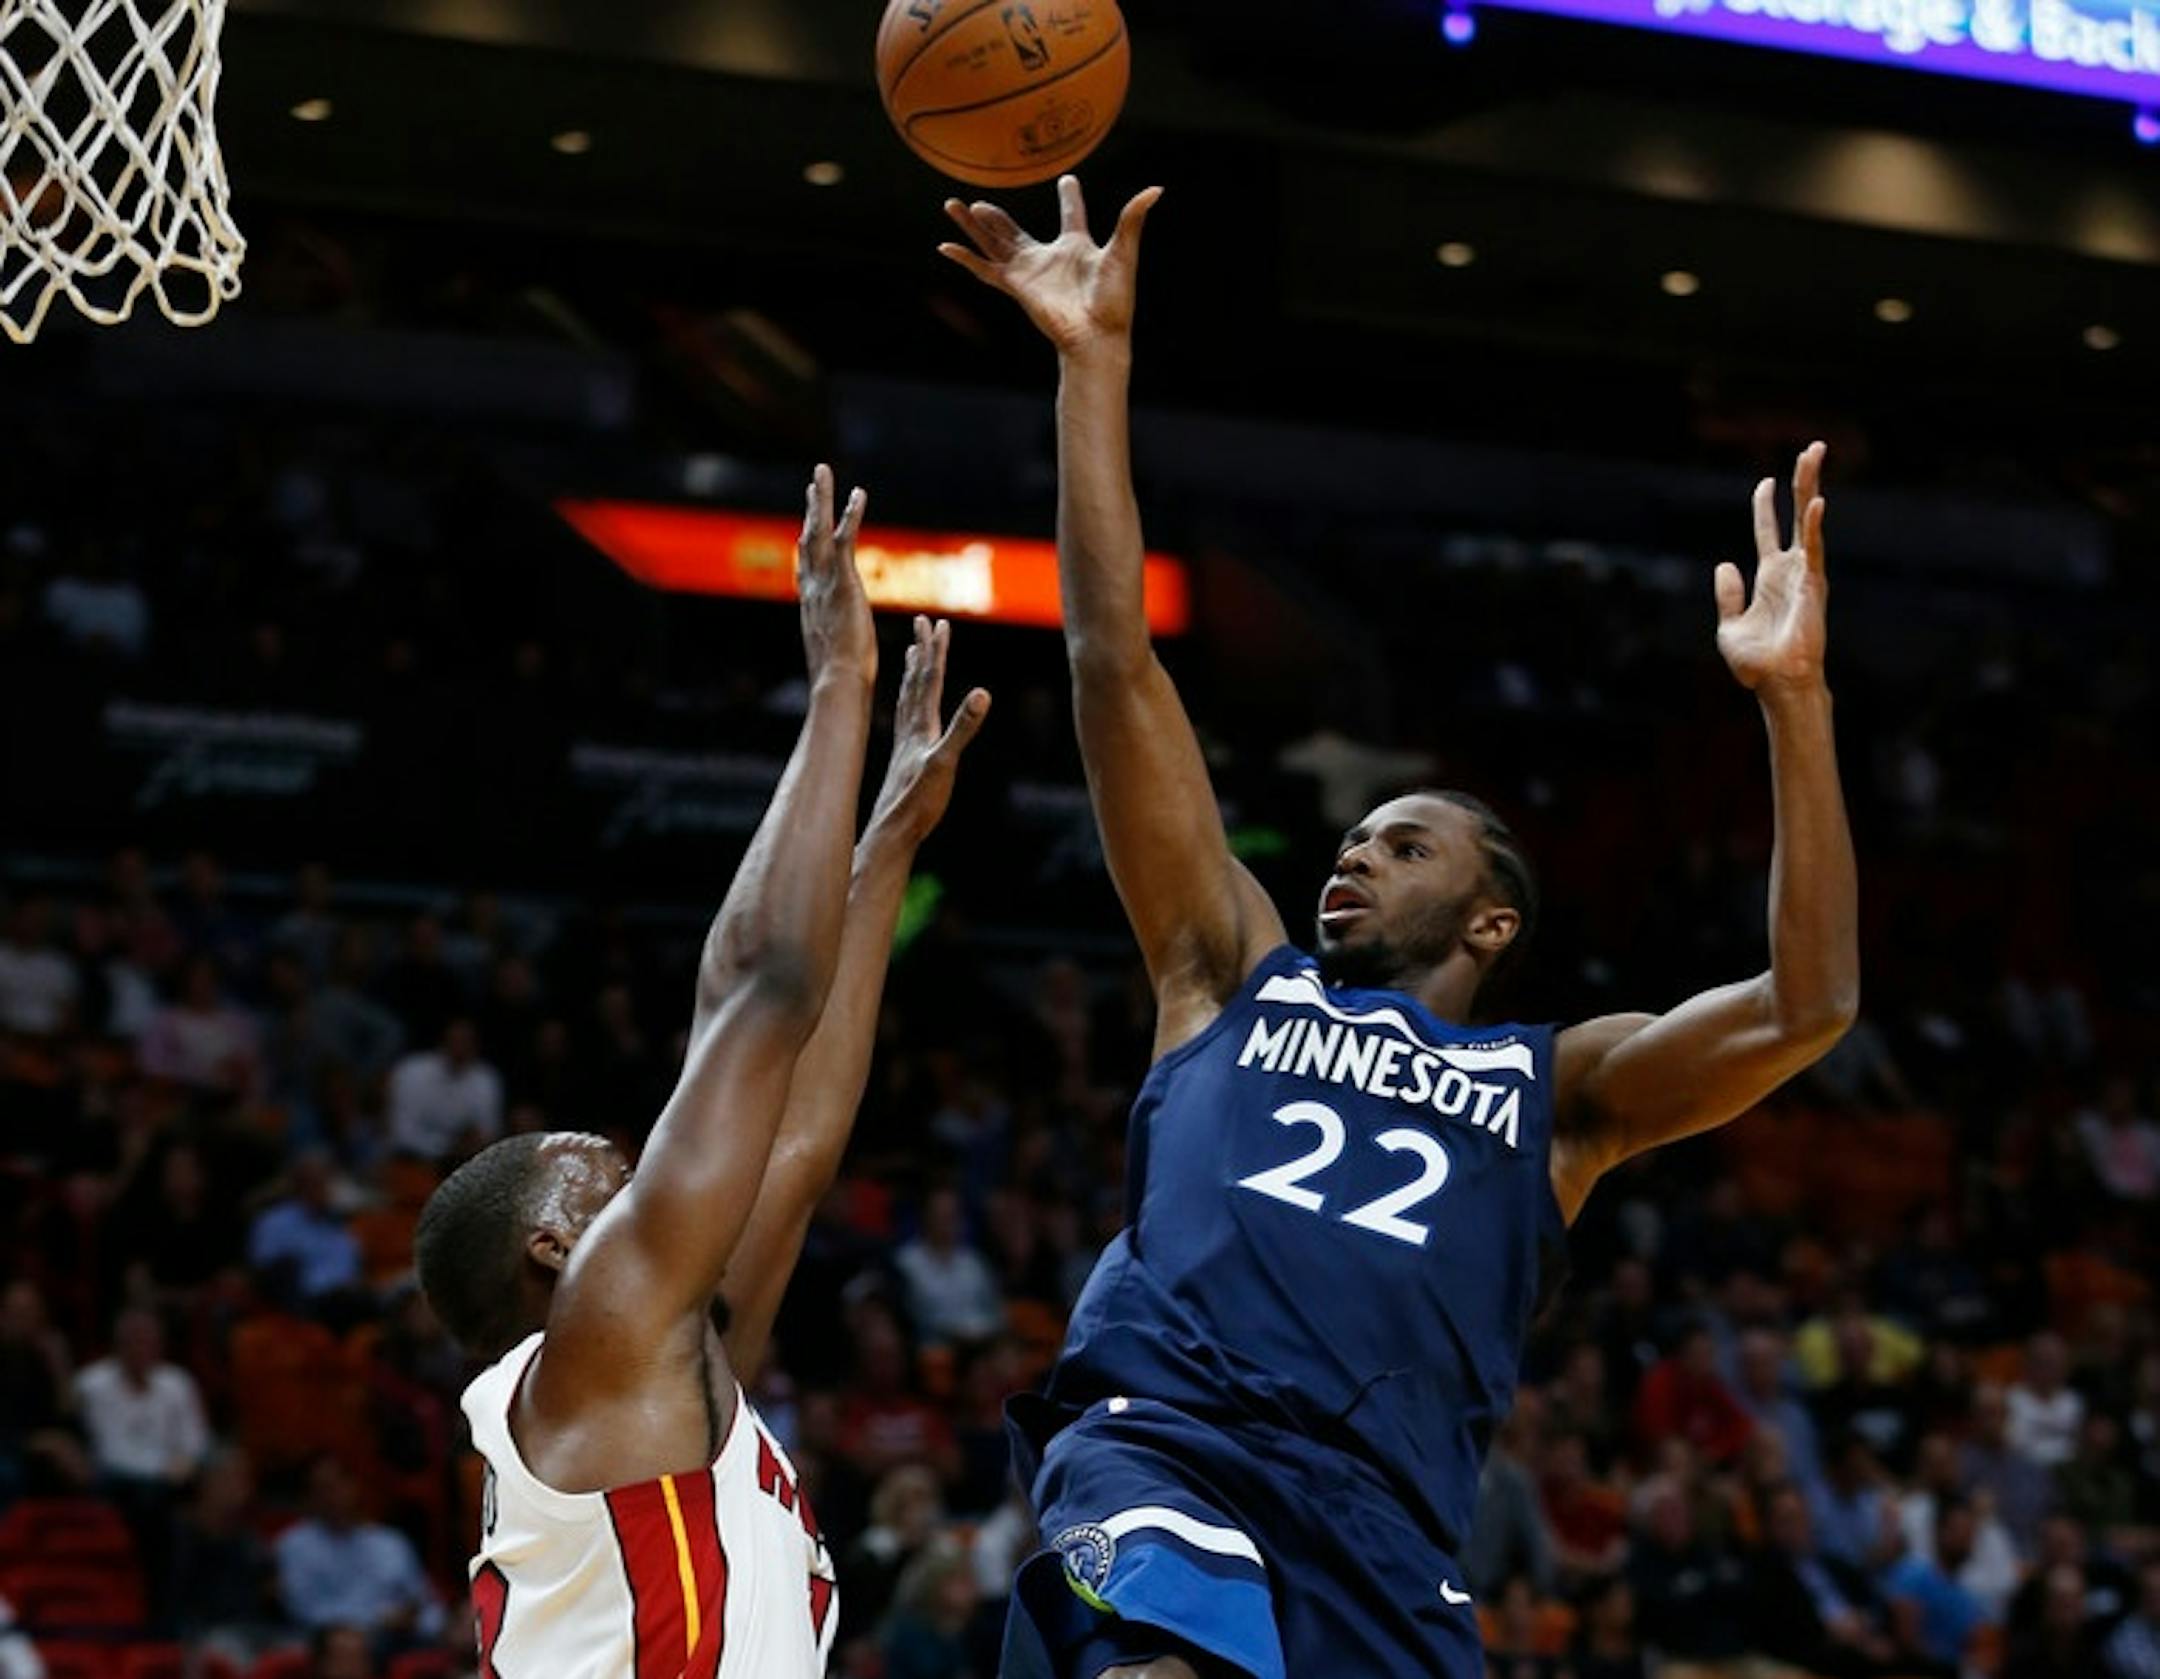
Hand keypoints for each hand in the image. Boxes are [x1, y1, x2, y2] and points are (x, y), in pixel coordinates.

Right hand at [798, 464, 874, 682]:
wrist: (838, 683)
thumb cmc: (840, 681)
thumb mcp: (835, 656)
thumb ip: (834, 644)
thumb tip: (834, 653)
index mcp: (812, 606)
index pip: (806, 567)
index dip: (807, 543)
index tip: (807, 524)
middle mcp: (812, 589)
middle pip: (808, 540)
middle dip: (811, 509)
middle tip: (813, 483)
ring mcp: (825, 583)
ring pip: (820, 531)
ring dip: (822, 499)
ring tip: (824, 472)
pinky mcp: (843, 582)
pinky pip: (846, 540)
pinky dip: (851, 515)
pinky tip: (858, 494)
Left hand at [869, 616, 990, 844]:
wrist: (891, 832)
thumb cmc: (919, 801)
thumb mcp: (946, 762)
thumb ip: (964, 728)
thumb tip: (983, 692)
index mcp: (921, 725)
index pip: (930, 679)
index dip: (935, 650)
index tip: (938, 622)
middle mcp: (910, 729)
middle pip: (917, 681)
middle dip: (923, 650)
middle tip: (923, 622)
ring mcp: (905, 744)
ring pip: (908, 699)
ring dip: (913, 673)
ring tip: (912, 654)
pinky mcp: (905, 760)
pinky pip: (906, 720)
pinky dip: (908, 704)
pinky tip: (910, 709)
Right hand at [938, 175, 1161, 354]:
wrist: (1098, 334)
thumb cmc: (1114, 300)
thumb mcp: (1123, 251)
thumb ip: (1132, 218)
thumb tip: (1156, 190)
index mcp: (1077, 246)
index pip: (1071, 216)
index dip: (1071, 198)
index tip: (1068, 180)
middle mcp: (1049, 258)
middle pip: (1014, 231)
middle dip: (995, 216)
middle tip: (977, 200)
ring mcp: (1030, 272)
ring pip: (993, 242)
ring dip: (972, 225)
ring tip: (952, 204)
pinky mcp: (1017, 286)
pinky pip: (985, 269)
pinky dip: (965, 258)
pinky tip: (946, 246)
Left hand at [1718, 441, 1828, 694]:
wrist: (1776, 684)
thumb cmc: (1757, 663)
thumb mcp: (1729, 626)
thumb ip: (1728, 595)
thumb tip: (1725, 564)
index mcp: (1769, 578)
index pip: (1767, 532)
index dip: (1765, 506)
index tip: (1764, 481)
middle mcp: (1790, 570)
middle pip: (1795, 516)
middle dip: (1801, 482)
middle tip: (1811, 449)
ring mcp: (1804, 575)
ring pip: (1809, 522)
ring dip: (1811, 487)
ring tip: (1814, 454)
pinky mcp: (1813, 587)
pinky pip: (1814, 551)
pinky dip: (1813, 527)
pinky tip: (1816, 503)